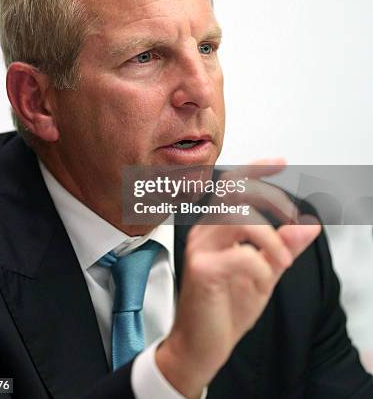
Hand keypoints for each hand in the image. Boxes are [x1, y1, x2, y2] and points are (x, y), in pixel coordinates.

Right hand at [156, 161, 320, 398]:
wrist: (201, 346)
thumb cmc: (225, 308)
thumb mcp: (264, 273)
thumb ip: (284, 247)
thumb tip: (309, 224)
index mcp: (216, 227)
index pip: (234, 185)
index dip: (257, 168)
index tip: (281, 161)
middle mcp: (204, 230)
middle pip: (238, 192)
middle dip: (273, 200)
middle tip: (293, 222)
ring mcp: (199, 248)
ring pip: (240, 218)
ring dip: (272, 239)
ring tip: (283, 262)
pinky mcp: (201, 269)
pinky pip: (242, 256)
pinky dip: (261, 268)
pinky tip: (261, 283)